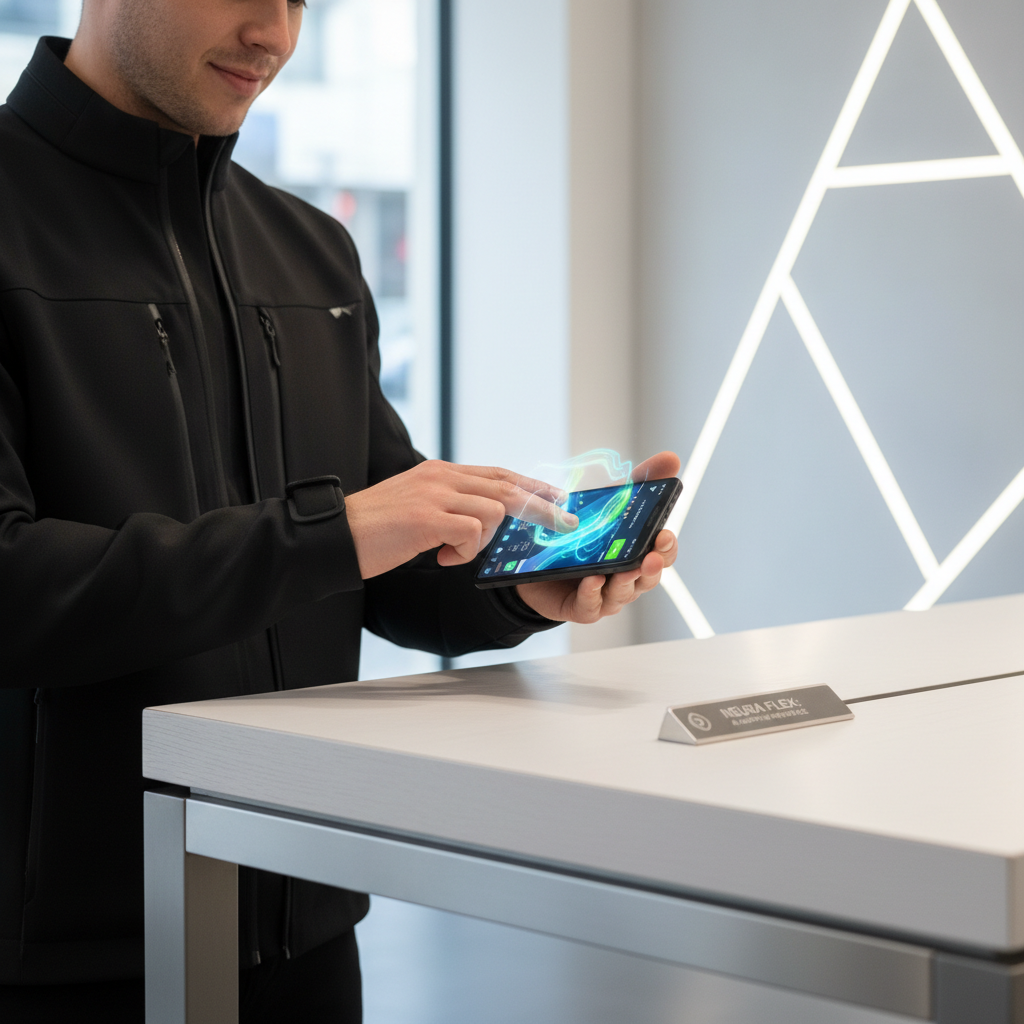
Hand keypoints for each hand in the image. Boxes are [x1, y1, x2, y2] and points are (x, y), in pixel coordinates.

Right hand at [345, 461, 578, 578]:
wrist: (335, 536)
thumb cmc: (375, 529)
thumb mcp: (418, 507)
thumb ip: (449, 507)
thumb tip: (484, 523)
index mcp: (440, 472)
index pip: (498, 474)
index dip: (531, 485)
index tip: (557, 497)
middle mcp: (441, 477)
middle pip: (507, 486)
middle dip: (542, 506)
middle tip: (565, 522)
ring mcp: (434, 495)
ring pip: (494, 510)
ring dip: (486, 539)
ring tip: (455, 552)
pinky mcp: (427, 518)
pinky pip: (471, 533)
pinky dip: (464, 551)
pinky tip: (440, 558)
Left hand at [515, 451, 680, 623]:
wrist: (540, 562)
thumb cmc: (585, 535)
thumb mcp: (610, 503)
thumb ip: (640, 482)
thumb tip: (671, 458)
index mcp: (638, 553)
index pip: (663, 553)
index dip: (667, 547)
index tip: (664, 534)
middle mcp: (628, 577)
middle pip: (648, 577)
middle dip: (652, 567)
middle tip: (651, 556)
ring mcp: (606, 594)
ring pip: (623, 593)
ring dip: (625, 583)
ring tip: (622, 571)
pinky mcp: (582, 606)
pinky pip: (591, 605)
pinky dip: (593, 594)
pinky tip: (592, 580)